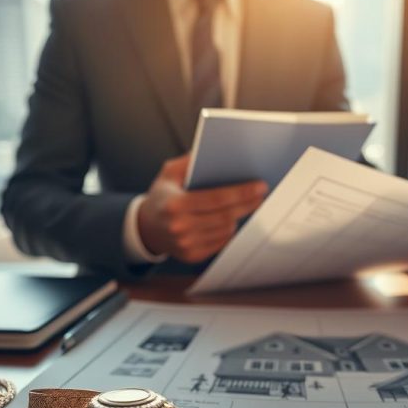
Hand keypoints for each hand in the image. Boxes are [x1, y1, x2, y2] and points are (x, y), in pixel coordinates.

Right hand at [137, 154, 266, 263]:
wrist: (146, 227)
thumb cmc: (162, 196)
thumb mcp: (169, 173)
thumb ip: (190, 161)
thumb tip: (216, 152)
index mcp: (174, 204)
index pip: (216, 198)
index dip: (241, 193)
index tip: (260, 186)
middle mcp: (180, 227)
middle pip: (225, 216)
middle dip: (247, 204)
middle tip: (261, 194)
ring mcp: (186, 244)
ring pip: (226, 230)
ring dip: (238, 217)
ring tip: (247, 205)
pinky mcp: (192, 255)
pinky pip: (220, 241)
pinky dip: (228, 230)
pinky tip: (231, 219)